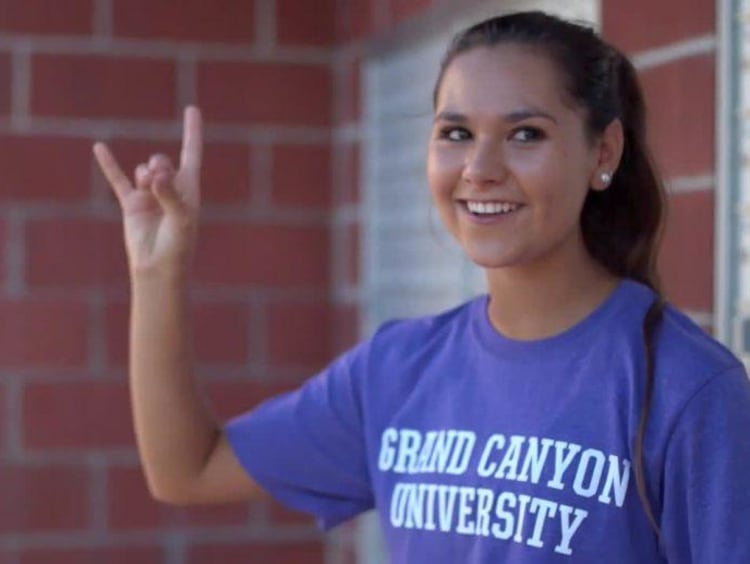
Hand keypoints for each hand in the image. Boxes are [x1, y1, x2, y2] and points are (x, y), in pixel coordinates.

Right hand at [93, 106, 202, 276]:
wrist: (159, 268)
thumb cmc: (179, 246)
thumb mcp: (181, 219)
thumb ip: (170, 194)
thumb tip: (155, 173)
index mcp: (190, 189)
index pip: (192, 154)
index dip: (192, 132)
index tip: (192, 109)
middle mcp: (170, 188)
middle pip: (163, 160)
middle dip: (161, 166)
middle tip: (160, 182)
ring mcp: (150, 194)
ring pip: (145, 169)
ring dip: (147, 177)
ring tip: (150, 193)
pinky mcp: (131, 203)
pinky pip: (118, 179)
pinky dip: (109, 164)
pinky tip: (99, 147)